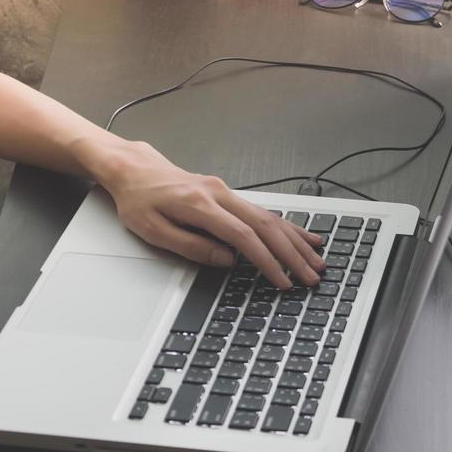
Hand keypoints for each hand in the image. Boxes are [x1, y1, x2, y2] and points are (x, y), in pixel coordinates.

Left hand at [93, 139, 325, 288]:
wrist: (135, 170)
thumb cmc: (139, 200)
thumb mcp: (153, 230)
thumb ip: (191, 246)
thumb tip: (225, 260)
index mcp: (201, 204)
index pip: (244, 237)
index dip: (267, 261)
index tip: (282, 280)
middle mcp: (219, 194)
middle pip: (266, 226)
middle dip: (293, 255)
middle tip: (311, 276)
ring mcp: (227, 192)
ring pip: (271, 217)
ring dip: (296, 241)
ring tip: (317, 260)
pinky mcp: (229, 194)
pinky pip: (264, 211)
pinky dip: (287, 226)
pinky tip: (304, 237)